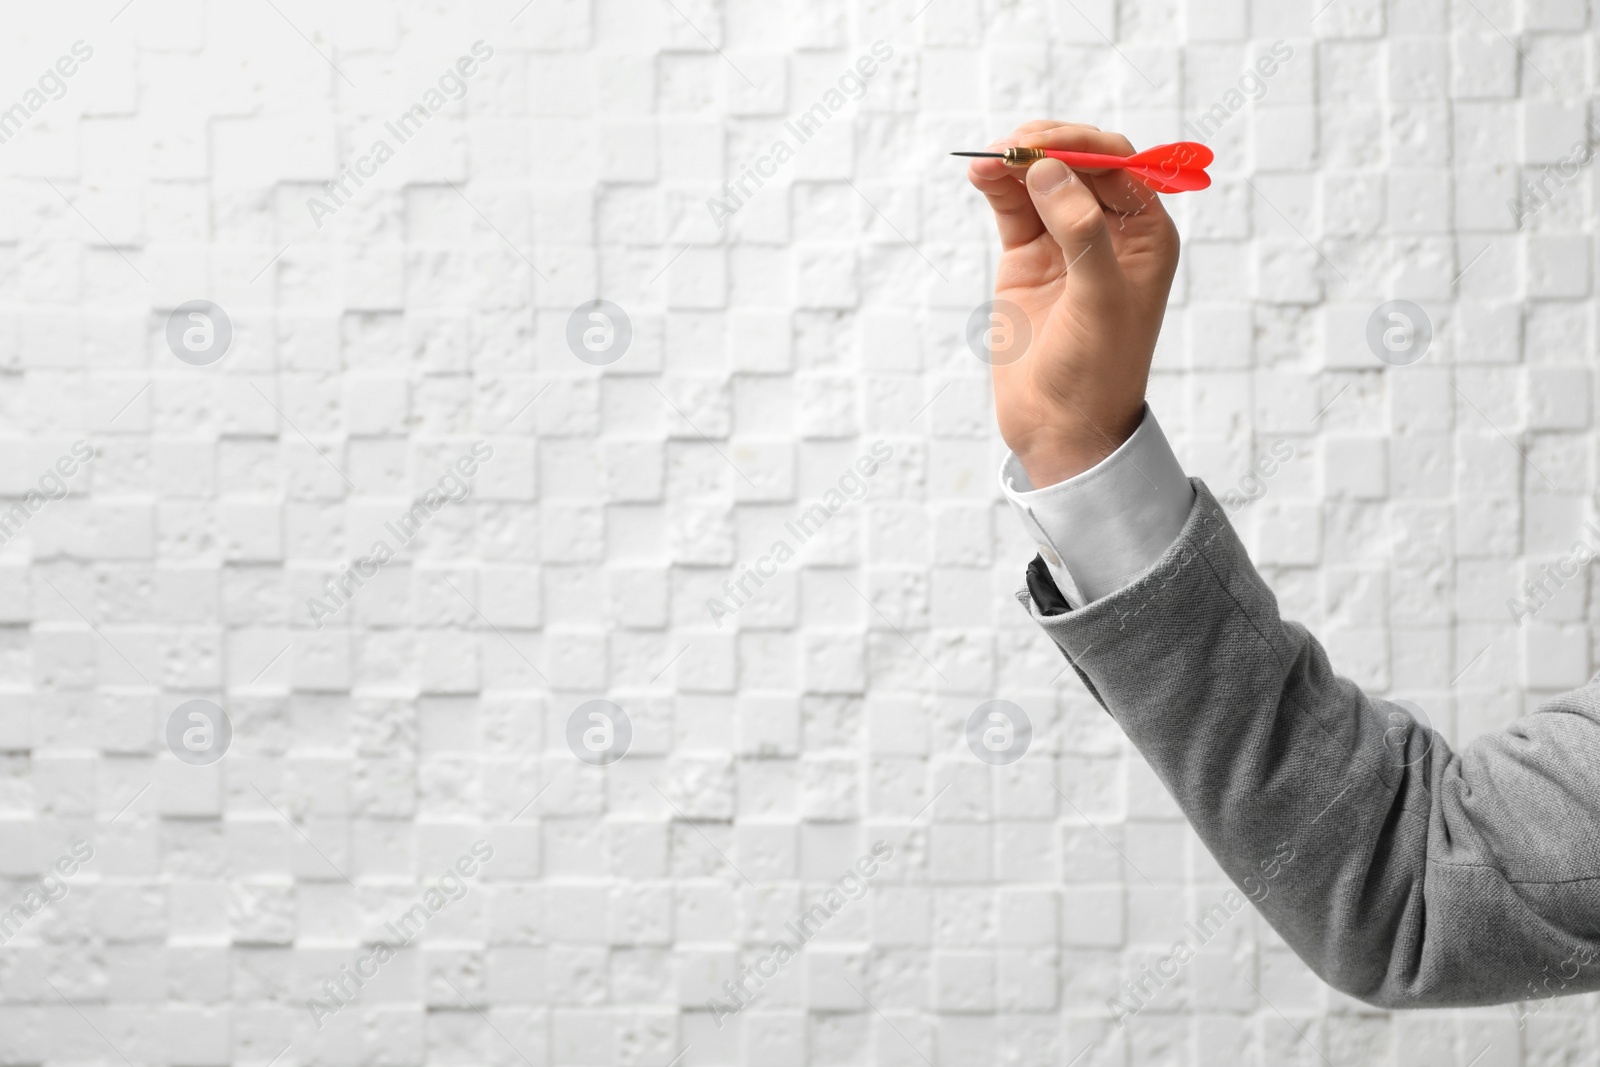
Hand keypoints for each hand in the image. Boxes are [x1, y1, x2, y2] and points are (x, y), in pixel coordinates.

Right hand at [967, 121, 1181, 486]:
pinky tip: (980, 174)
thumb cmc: (1097, 371)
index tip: (1041, 146)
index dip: (1082, 148)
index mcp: (1146, 236)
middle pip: (1080, 163)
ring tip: (987, 159)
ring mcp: (1064, 242)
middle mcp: (1109, 231)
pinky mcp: (1027, 258)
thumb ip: (1081, 233)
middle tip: (1011, 147)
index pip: (1119, 167)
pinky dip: (996, 187)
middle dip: (1048, 147)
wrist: (1060, 427)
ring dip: (1016, 162)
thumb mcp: (1100, 301)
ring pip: (1042, 179)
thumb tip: (1050, 171)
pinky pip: (1012, 207)